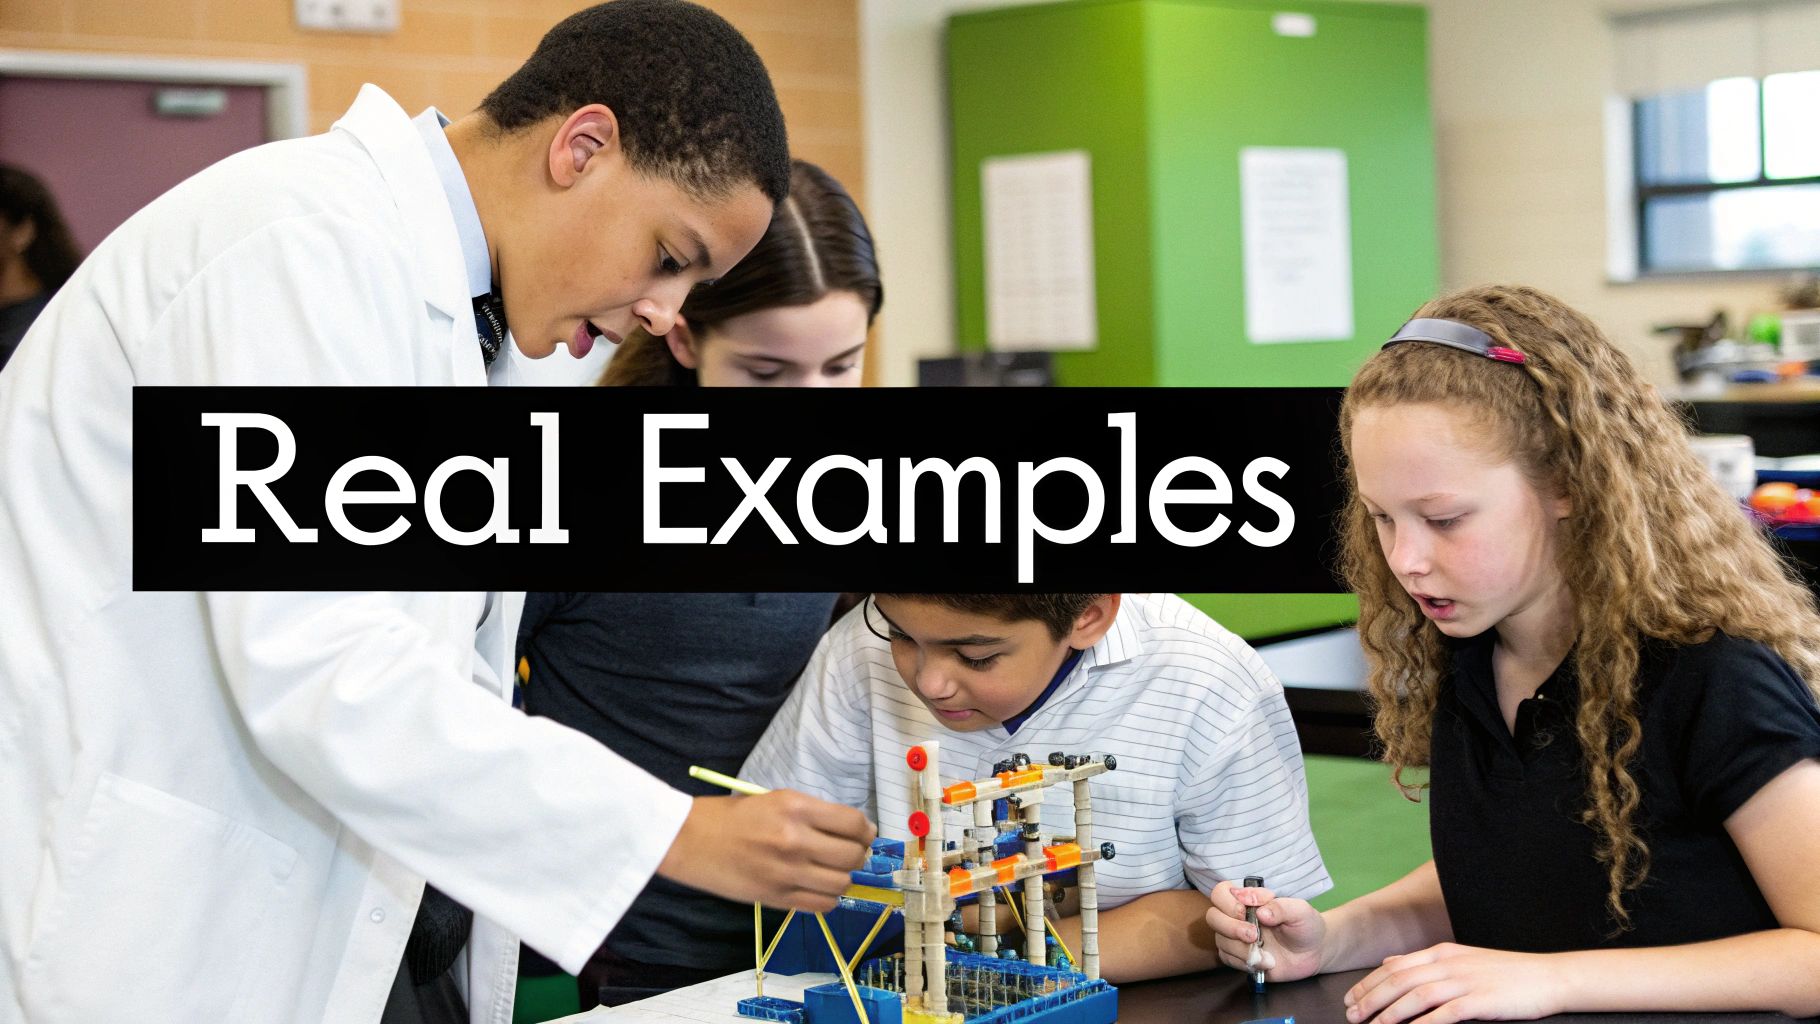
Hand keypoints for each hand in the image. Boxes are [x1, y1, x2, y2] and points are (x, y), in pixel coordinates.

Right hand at [657, 791, 875, 911]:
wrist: (688, 840)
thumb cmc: (729, 816)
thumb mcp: (775, 800)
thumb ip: (811, 815)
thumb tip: (849, 830)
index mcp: (796, 808)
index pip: (853, 823)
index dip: (866, 830)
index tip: (864, 833)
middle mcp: (796, 840)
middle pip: (853, 855)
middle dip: (859, 854)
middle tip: (850, 852)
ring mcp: (787, 872)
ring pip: (842, 883)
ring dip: (844, 878)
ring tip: (833, 871)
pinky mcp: (776, 897)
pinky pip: (822, 905)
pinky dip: (828, 898)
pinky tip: (819, 888)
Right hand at [1205, 881, 1326, 981]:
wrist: (1313, 953)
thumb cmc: (1305, 925)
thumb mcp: (1300, 911)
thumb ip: (1281, 907)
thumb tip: (1260, 912)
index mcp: (1248, 900)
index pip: (1221, 892)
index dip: (1229, 901)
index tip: (1250, 908)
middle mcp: (1237, 917)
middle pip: (1212, 916)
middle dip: (1231, 927)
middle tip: (1254, 935)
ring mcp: (1236, 938)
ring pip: (1220, 940)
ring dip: (1241, 949)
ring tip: (1267, 955)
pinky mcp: (1238, 957)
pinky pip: (1227, 958)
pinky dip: (1243, 962)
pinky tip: (1264, 962)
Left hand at [1344, 943, 1563, 1023]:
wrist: (1548, 977)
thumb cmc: (1505, 973)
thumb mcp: (1460, 959)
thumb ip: (1425, 963)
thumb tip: (1391, 964)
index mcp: (1441, 953)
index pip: (1394, 967)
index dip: (1368, 984)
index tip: (1351, 999)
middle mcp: (1448, 964)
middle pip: (1398, 981)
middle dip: (1370, 999)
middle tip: (1352, 1016)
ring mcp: (1464, 981)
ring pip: (1416, 996)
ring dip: (1390, 1013)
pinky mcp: (1480, 1001)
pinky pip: (1444, 1013)